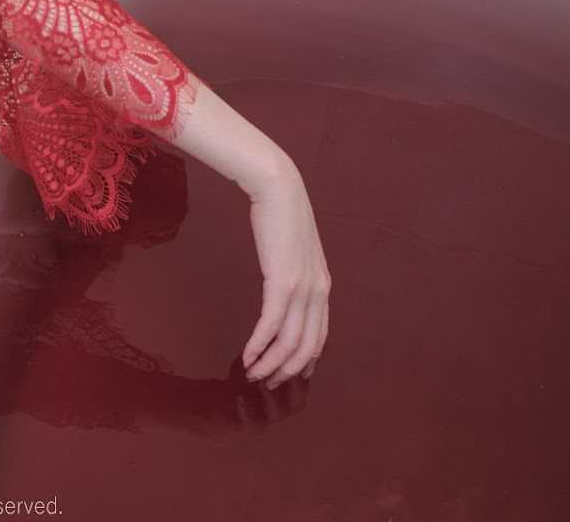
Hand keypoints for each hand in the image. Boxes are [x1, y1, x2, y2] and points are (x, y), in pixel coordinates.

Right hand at [240, 160, 330, 389]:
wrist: (278, 188)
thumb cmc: (281, 213)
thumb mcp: (294, 247)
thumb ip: (293, 269)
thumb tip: (282, 283)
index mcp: (322, 285)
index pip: (319, 335)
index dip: (305, 360)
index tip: (290, 374)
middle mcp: (318, 292)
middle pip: (306, 346)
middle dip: (286, 370)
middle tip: (267, 383)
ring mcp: (302, 289)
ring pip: (290, 342)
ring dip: (270, 363)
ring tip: (253, 375)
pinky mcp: (282, 283)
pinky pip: (271, 325)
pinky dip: (259, 345)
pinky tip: (247, 356)